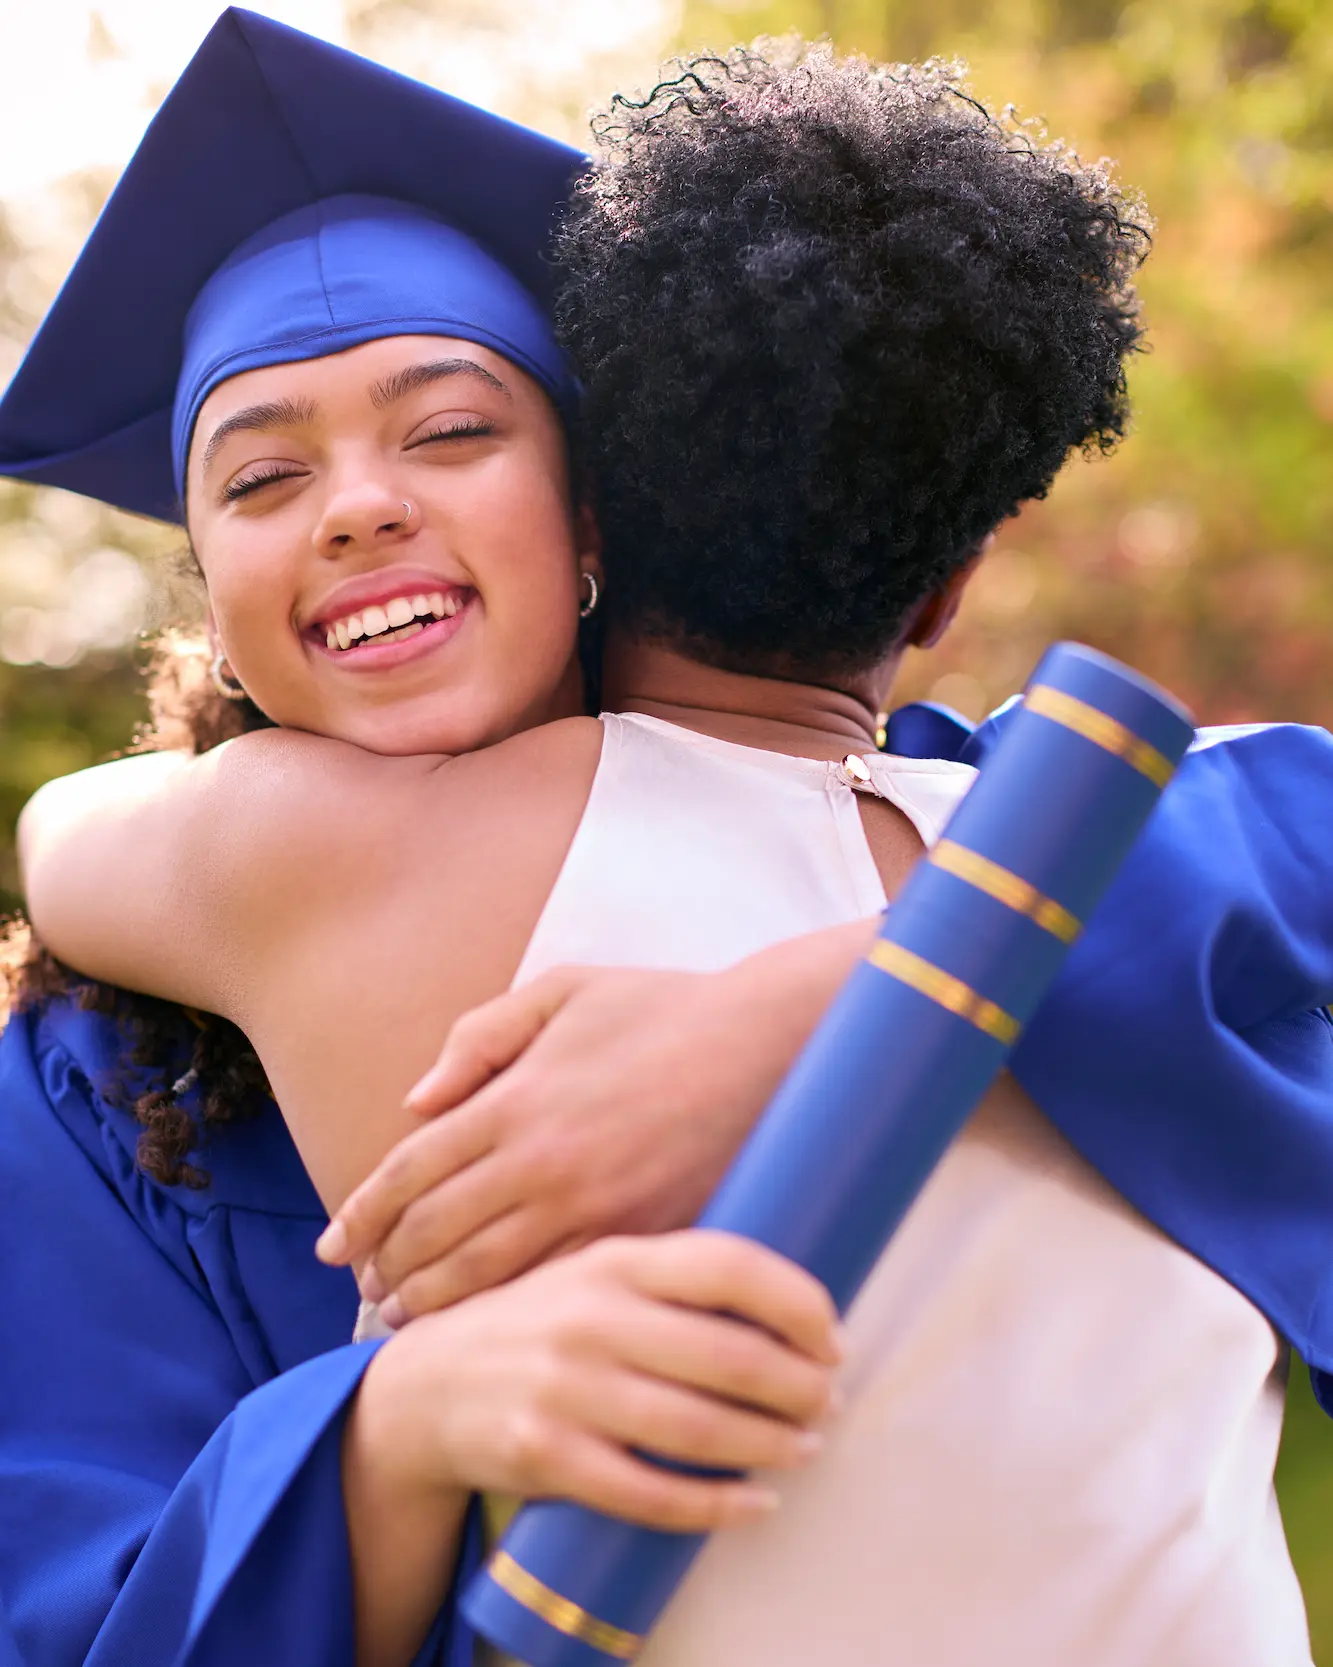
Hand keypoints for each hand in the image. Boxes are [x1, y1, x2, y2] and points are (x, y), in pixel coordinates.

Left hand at [320, 953, 847, 1322]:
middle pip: (434, 1232)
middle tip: (365, 1292)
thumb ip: (479, 1038)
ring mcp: (590, 1204)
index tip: (332, 1249)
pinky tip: (489, 1322)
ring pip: (485, 1273)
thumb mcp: (562, 991)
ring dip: (434, 1300)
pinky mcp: (637, 1235)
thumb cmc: (663, 1007)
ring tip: (405, 1319)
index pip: (410, 1170)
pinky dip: (509, 1308)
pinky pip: (555, 1285)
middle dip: (388, 1268)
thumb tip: (417, 1100)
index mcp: (515, 1098)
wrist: (765, 1043)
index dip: (362, 1215)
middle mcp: (540, 1160)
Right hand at [353, 1230, 840, 1531]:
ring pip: (698, 1429)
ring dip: (771, 1444)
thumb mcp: (592, 1276)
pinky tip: (755, 1505)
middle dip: (799, 1386)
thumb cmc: (539, 1325)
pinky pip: (650, 1493)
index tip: (832, 1335)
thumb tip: (788, 1302)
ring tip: (805, 1447)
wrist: (425, 1387)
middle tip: (829, 1401)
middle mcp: (591, 1317)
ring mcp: (565, 1389)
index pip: (728, 1265)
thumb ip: (670, 1280)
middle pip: (728, 1355)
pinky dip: (716, 1507)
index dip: (797, 1302)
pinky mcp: (545, 1457)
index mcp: (614, 1260)